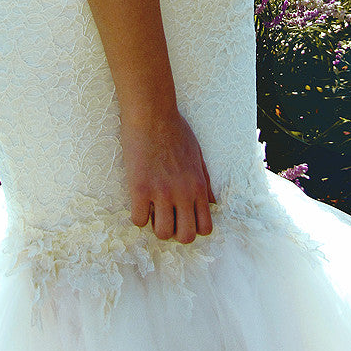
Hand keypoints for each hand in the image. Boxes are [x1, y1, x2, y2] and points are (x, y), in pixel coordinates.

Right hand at [120, 108, 215, 242]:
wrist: (152, 113)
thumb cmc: (175, 129)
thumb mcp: (198, 154)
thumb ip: (205, 180)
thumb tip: (212, 203)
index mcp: (199, 186)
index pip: (205, 228)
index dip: (193, 227)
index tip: (182, 216)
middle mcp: (183, 193)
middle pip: (186, 237)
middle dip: (176, 232)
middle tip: (166, 216)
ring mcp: (161, 192)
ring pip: (162, 234)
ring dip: (155, 225)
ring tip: (151, 208)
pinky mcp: (140, 188)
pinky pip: (139, 221)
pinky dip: (138, 215)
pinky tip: (138, 201)